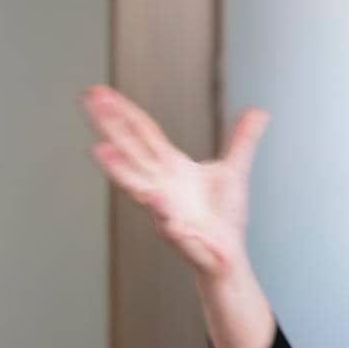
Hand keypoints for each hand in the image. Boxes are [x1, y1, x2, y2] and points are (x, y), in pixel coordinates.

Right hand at [81, 85, 269, 279]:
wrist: (226, 255)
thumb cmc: (222, 216)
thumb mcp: (235, 170)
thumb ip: (243, 140)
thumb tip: (258, 112)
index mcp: (171, 167)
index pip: (143, 133)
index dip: (124, 111)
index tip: (101, 92)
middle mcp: (160, 183)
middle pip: (131, 148)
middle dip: (110, 124)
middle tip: (90, 99)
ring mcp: (164, 207)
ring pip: (136, 184)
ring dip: (118, 168)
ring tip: (100, 149)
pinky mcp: (177, 231)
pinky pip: (166, 218)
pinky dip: (160, 207)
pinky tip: (153, 194)